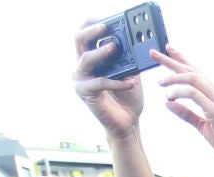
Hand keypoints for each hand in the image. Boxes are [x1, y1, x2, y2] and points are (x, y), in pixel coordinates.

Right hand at [72, 22, 144, 138]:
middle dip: (92, 31)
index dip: (92, 24)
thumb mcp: (131, 72)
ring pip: (86, 59)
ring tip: (115, 47)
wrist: (128, 122)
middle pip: (79, 40)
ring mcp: (81, 78)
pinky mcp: (85, 92)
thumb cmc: (128, 96)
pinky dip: (117, 82)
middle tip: (106, 26)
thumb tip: (135, 41)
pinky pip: (100, 82)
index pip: (86, 35)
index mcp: (91, 58)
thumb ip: (129, 58)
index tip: (104, 17)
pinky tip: (131, 82)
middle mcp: (82, 65)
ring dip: (101, 52)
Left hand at [152, 47, 213, 168]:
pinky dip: (179, 92)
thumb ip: (186, 114)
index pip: (196, 72)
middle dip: (171, 60)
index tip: (168, 51)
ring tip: (160, 83)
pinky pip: (194, 94)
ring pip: (192, 78)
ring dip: (173, 77)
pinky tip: (169, 96)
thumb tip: (168, 103)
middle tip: (153, 53)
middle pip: (192, 70)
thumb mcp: (203, 126)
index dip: (181, 60)